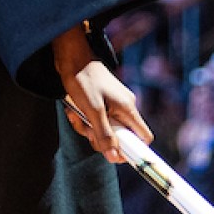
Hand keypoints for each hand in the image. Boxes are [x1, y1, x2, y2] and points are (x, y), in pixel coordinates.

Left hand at [55, 26, 149, 163]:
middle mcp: (124, 108)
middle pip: (120, 138)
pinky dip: (84, 121)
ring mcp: (113, 106)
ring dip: (88, 129)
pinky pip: (96, 121)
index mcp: (128, 109)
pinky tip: (73, 112)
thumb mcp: (92, 110)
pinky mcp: (102, 104)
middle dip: (101, 139)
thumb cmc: (83, 79)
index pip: (143, 138)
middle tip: (88, 130)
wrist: (71, 56)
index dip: (132, 150)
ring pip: (105, 130)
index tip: (113, 153)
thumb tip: (114, 157)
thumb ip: (104, 134)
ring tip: (76, 116)